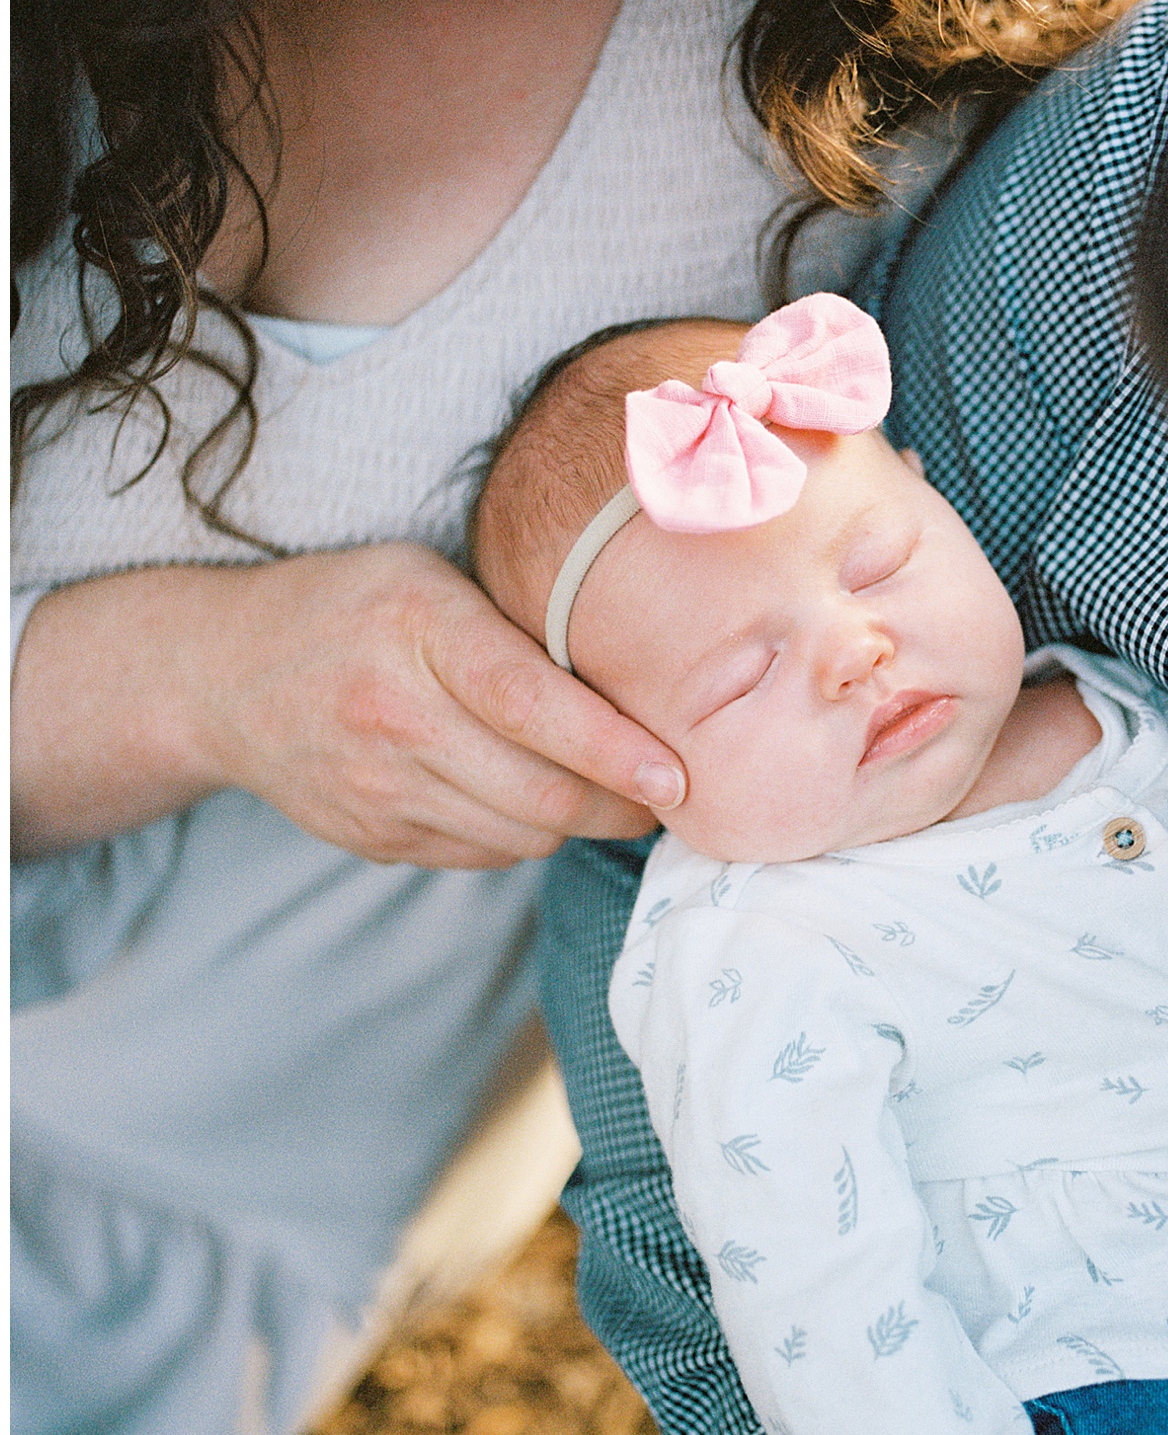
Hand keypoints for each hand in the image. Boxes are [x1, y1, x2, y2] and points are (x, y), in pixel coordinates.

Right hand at [13, 547, 685, 865]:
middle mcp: (392, 715)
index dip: (614, 750)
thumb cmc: (354, 607)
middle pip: (538, 793)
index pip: (532, 706)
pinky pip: (482, 855)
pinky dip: (523, 834)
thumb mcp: (432, 579)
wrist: (220, 674)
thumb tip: (636, 694)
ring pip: (520, 836)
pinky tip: (531, 798)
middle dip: (624, 806)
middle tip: (670, 791)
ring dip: (579, 825)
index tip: (679, 776)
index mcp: (417, 629)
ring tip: (611, 793)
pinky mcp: (370, 838)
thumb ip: (518, 631)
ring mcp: (375, 788)